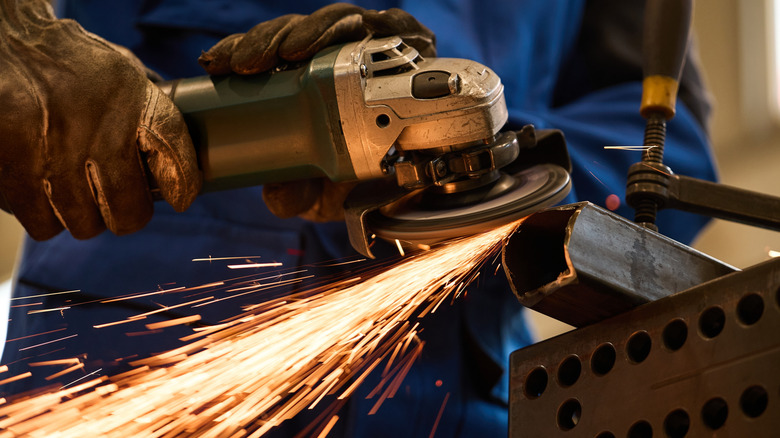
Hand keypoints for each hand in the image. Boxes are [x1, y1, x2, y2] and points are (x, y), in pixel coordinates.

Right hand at [0, 0, 200, 239]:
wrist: (1, 40)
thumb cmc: (65, 61)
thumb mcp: (119, 70)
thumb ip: (148, 110)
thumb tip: (178, 160)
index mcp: (128, 100)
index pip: (171, 152)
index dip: (181, 183)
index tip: (180, 197)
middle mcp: (94, 130)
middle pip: (127, 212)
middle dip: (124, 214)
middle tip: (116, 203)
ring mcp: (50, 154)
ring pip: (81, 224)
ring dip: (80, 215)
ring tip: (73, 190)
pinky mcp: (11, 169)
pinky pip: (40, 221)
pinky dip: (43, 212)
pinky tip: (42, 185)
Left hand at [197, 3, 434, 220]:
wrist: (422, 178)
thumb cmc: (363, 175)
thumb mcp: (322, 192)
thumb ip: (297, 192)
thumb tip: (277, 197)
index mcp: (306, 84)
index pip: (268, 56)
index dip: (239, 52)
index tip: (216, 64)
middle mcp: (338, 61)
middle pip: (297, 33)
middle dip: (267, 40)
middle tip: (247, 62)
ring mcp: (374, 49)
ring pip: (338, 22)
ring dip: (311, 31)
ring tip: (290, 51)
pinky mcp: (412, 44)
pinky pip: (393, 27)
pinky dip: (372, 28)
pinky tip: (361, 34)